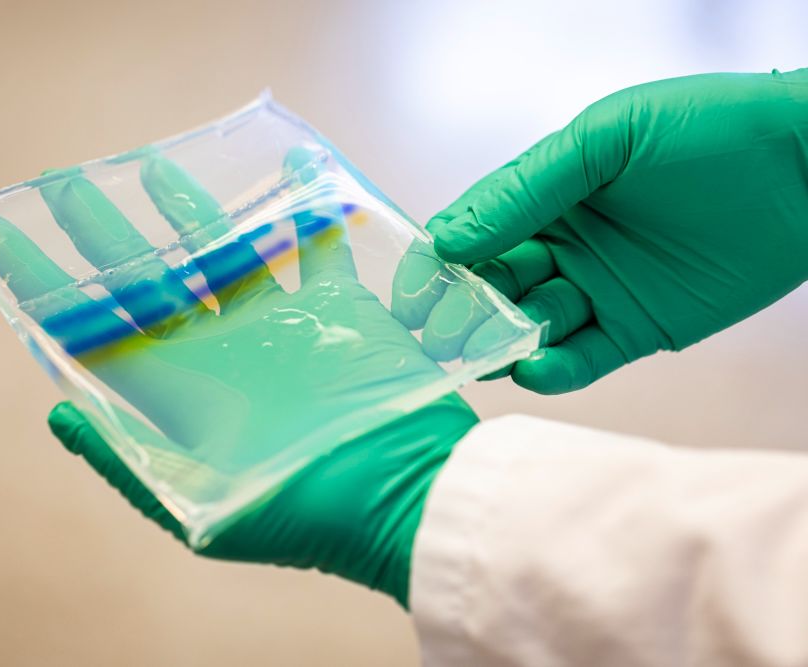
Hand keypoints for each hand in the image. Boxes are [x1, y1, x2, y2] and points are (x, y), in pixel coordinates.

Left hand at [0, 149, 477, 606]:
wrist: (408, 499)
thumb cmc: (305, 515)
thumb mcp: (202, 508)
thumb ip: (129, 462)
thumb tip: (58, 413)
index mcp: (185, 396)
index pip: (103, 334)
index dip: (55, 292)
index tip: (9, 246)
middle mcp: (225, 356)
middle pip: (153, 285)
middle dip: (109, 237)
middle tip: (70, 189)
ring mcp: (281, 328)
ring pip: (225, 256)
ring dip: (193, 213)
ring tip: (156, 168)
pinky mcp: (339, 308)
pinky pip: (317, 247)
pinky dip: (306, 212)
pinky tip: (291, 171)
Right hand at [425, 68, 807, 392]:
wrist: (806, 166)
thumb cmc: (705, 131)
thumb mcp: (603, 141)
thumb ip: (524, 190)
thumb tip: (447, 239)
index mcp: (543, 196)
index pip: (471, 234)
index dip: (438, 264)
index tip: (412, 294)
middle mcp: (561, 245)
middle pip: (492, 288)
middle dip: (461, 313)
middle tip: (438, 337)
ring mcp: (595, 290)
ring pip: (528, 327)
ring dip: (501, 344)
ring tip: (485, 355)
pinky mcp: (633, 330)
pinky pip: (580, 358)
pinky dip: (553, 368)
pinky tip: (534, 367)